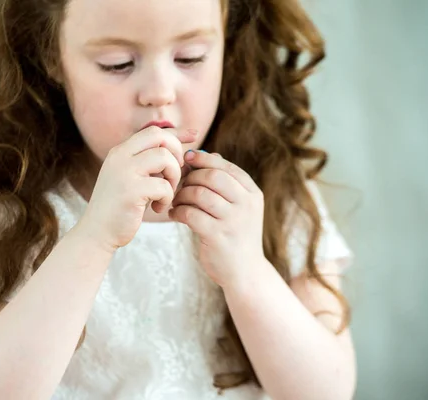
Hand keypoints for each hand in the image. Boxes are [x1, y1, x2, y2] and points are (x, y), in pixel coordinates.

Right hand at [79, 126, 197, 251]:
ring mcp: (124, 172)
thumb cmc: (118, 207)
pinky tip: (158, 208)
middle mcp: (120, 156)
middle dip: (177, 153)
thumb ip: (147, 163)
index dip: (177, 133)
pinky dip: (167, 198)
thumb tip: (177, 150)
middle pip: (160, 137)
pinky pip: (163, 185)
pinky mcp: (131, 191)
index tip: (194, 135)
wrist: (97, 232)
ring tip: (166, 193)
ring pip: (165, 158)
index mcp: (120, 152)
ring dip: (173, 176)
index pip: (154, 131)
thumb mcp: (129, 178)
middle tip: (175, 175)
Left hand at [169, 150, 266, 287]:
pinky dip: (178, 212)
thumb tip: (206, 153)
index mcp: (252, 194)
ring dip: (182, 195)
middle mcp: (246, 205)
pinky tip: (175, 215)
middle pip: (212, 176)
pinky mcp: (218, 237)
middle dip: (190, 177)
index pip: (226, 167)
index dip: (204, 159)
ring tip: (175, 201)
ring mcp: (234, 221)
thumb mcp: (239, 207)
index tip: (186, 158)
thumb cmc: (235, 235)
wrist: (245, 272)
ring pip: (200, 194)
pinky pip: (191, 215)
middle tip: (178, 184)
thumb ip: (225, 182)